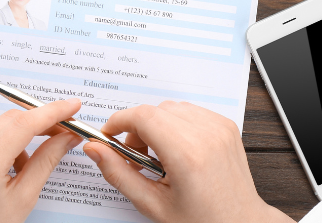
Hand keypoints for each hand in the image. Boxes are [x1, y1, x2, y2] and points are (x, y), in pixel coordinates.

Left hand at [0, 98, 82, 222]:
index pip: (25, 124)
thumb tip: (68, 136)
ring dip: (10, 136)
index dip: (52, 112)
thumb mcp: (23, 198)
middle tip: (57, 134)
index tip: (71, 106)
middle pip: (10, 120)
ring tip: (13, 166)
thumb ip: (47, 160)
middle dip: (37, 124)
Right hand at [83, 102, 294, 222]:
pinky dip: (176, 125)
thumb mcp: (152, 204)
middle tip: (135, 157)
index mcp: (187, 155)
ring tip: (158, 156)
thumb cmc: (201, 220)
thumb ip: (118, 173)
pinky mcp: (226, 126)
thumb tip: (94, 149)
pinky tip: (176, 150)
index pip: (143, 117)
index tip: (109, 135)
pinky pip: (191, 112)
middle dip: (137, 128)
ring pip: (172, 109)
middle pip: (155, 111)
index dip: (119, 122)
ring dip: (157, 125)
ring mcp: (219, 128)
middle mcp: (206, 135)